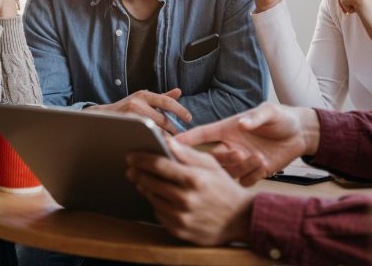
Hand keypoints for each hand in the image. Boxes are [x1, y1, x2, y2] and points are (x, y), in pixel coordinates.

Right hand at [85, 88, 191, 134]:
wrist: (100, 117)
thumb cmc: (126, 109)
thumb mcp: (142, 99)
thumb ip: (161, 97)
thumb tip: (179, 91)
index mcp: (144, 95)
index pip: (167, 101)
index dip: (180, 110)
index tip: (189, 118)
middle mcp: (137, 102)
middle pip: (163, 119)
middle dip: (173, 130)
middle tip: (181, 137)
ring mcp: (130, 116)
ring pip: (154, 130)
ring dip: (165, 138)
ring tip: (172, 143)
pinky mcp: (124, 127)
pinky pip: (144, 137)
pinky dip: (153, 141)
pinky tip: (158, 146)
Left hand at [127, 139, 253, 244]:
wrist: (240, 219)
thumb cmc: (224, 188)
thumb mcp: (211, 165)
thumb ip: (187, 153)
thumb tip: (166, 141)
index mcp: (194, 179)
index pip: (159, 165)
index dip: (141, 159)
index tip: (131, 155)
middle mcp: (186, 200)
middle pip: (150, 182)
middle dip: (138, 173)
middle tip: (131, 168)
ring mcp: (182, 218)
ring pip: (152, 199)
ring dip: (145, 188)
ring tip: (144, 181)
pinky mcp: (180, 231)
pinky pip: (159, 214)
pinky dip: (156, 204)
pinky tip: (160, 197)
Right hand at [176, 102, 319, 185]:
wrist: (301, 134)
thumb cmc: (282, 118)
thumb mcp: (270, 112)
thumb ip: (256, 117)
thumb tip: (242, 123)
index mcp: (228, 128)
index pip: (202, 134)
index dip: (185, 139)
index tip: (167, 144)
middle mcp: (231, 145)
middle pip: (211, 158)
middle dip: (219, 159)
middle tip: (238, 153)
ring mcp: (241, 161)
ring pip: (228, 172)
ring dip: (240, 167)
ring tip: (258, 157)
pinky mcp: (254, 172)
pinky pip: (245, 181)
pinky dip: (252, 175)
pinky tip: (265, 165)